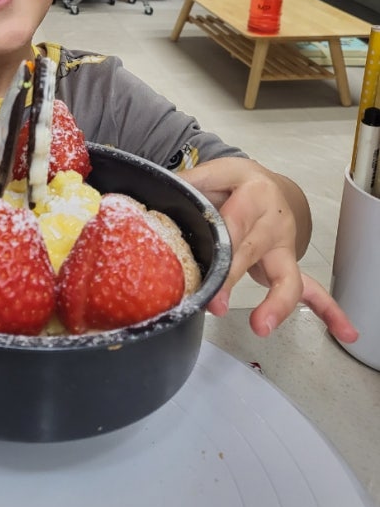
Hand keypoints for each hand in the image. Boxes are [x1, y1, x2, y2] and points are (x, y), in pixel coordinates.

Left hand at [178, 158, 357, 343]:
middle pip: (251, 251)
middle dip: (232, 279)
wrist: (267, 185)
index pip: (233, 219)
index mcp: (253, 191)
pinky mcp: (289, 263)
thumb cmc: (235, 183)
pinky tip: (345, 333)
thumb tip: (161, 190)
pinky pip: (311, 290)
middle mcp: (273, 219)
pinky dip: (330, 312)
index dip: (219, 242)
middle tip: (213, 303)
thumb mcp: (213, 173)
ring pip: (286, 276)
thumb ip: (190, 183)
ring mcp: (284, 244)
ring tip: (262, 325)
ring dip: (276, 303)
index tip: (204, 263)